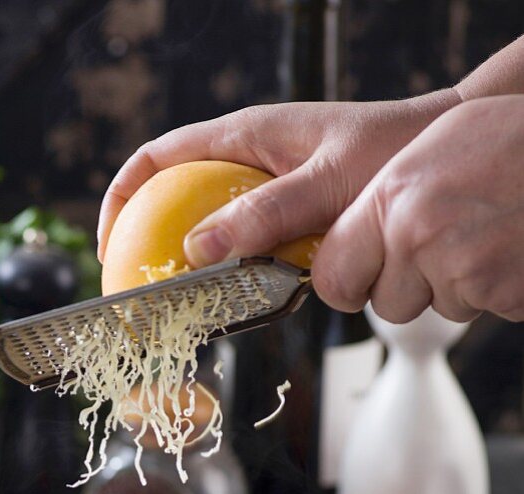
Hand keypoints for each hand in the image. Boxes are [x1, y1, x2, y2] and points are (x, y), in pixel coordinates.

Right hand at [96, 92, 457, 263]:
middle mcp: (248, 164)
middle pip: (177, 203)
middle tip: (149, 295)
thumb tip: (198, 249)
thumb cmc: (390, 152)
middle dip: (156, 247)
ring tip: (201, 302)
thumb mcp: (325, 183)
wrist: (437, 157)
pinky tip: (255, 296)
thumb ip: (265, 214)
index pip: (156, 161)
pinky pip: (251, 252)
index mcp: (243, 137)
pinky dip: (245, 276)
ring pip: (216, 235)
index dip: (122, 201)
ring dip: (207, 269)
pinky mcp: (290, 222)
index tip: (110, 248)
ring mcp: (268, 194)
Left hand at [312, 96, 523, 322]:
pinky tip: (511, 248)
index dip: (344, 284)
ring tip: (488, 233)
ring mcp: (462, 271)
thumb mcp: (434, 149)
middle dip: (408, 290)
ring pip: (438, 309)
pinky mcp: (502, 296)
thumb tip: (344, 246)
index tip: (354, 282)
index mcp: (391, 198)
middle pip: (386, 306)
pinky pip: (484, 308)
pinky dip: (499, 288)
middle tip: (441, 251)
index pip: (332, 276)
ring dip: (460, 286)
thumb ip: (384, 200)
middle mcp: (419, 237)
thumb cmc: (511, 142)